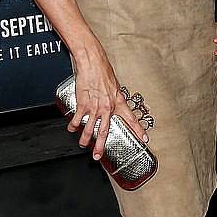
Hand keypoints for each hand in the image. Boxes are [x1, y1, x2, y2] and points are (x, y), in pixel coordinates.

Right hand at [68, 46, 148, 160]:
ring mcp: (95, 107)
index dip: (139, 130)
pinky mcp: (83, 104)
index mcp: (118, 101)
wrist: (91, 61)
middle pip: (105, 131)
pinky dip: (74, 125)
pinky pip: (78, 119)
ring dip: (85, 139)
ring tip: (83, 144)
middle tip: (98, 155)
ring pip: (90, 129)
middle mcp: (107, 107)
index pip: (131, 119)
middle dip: (102, 145)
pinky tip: (72, 128)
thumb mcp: (114, 85)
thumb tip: (112, 102)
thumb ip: (113, 96)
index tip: (144, 138)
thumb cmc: (102, 70)